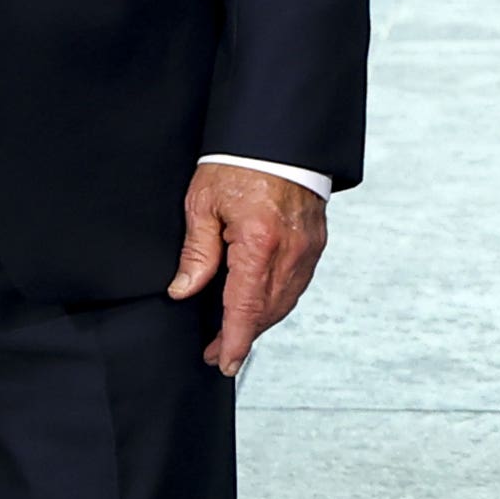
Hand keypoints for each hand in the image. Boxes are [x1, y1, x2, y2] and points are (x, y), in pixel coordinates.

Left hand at [169, 164, 330, 375]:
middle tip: (216, 352)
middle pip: (267, 311)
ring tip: (234, 332)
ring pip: (285, 302)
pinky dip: (277, 301)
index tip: (223, 362)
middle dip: (242, 336)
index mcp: (259, 241)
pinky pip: (297, 284)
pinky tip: (260, 305)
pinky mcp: (316, 243)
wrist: (279, 136)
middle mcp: (290, 250)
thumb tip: (183, 291)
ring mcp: (308, 248)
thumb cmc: (238, 162)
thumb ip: (197, 253)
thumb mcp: (203, 203)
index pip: (245, 307)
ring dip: (260, 321)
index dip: (234, 340)